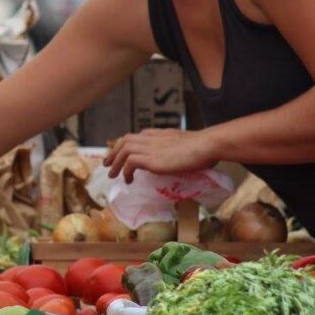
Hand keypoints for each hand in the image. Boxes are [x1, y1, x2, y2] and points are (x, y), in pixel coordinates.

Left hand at [103, 128, 217, 182]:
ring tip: (112, 175)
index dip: (124, 145)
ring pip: (123, 150)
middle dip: (113, 152)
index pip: (134, 137)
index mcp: (158, 134)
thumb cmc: (203, 147)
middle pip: (124, 141)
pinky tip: (128, 180)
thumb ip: (174, 149)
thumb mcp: (184, 145)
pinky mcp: (152, 159)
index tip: (119, 154)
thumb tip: (176, 158)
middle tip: (107, 164)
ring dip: (115, 163)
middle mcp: (150, 138)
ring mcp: (150, 148)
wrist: (207, 145)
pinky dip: (126, 171)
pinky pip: (130, 163)